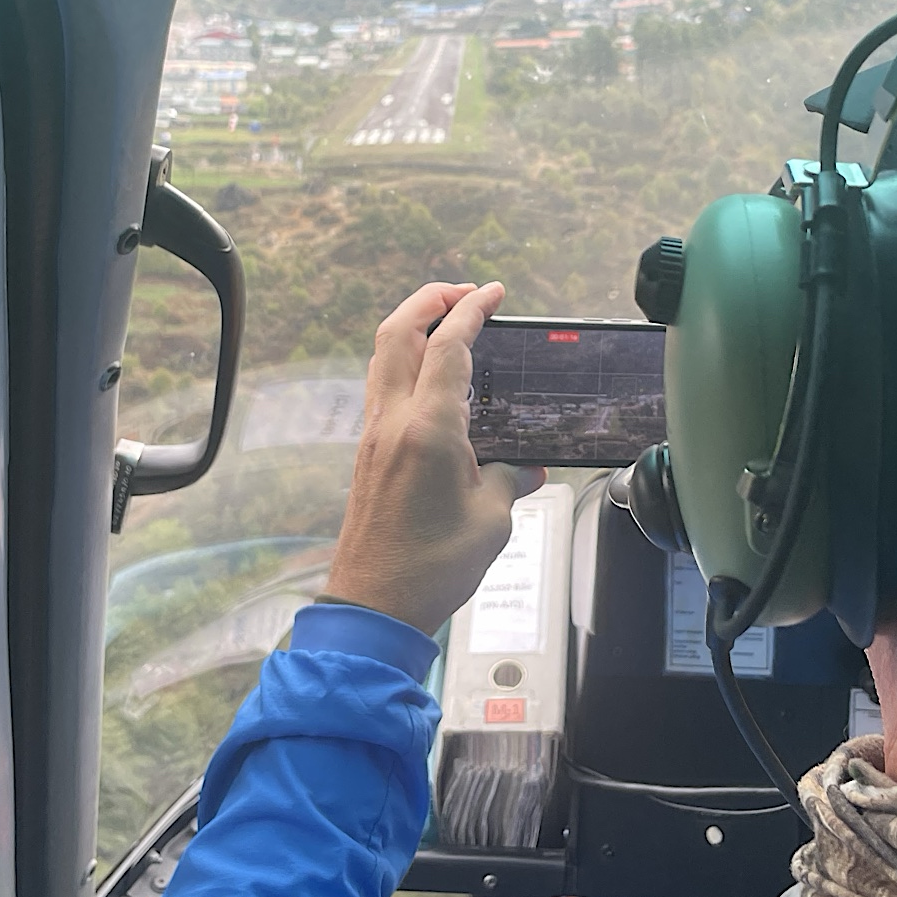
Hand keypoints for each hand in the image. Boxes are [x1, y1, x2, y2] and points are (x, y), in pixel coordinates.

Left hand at [324, 281, 545, 635]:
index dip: (473, 310)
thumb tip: (527, 466)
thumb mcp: (493, 520)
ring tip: (447, 322)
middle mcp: (393, 420)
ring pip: (383, 355)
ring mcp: (375, 434)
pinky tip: (433, 378)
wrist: (375, 604)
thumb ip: (512, 478)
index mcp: (428, 427)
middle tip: (465, 294)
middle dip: (430, 299)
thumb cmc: (431, 566)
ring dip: (412, 326)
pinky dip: (405, 362)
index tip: (493, 292)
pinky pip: (383, 386)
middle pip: (398, 331)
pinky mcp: (369, 452)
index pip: (449, 345)